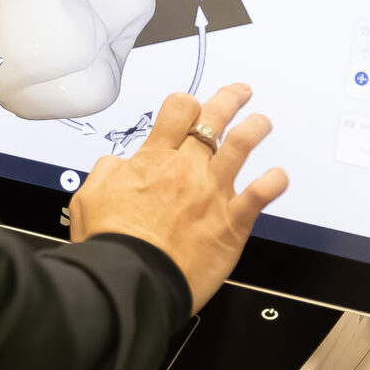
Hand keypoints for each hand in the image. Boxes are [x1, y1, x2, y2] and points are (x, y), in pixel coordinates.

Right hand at [68, 84, 287, 312]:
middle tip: (239, 93)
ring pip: (242, 145)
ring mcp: (213, 192)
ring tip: (261, 122)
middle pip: (214, 119)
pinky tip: (279, 176)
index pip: (178, 111)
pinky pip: (262, 193)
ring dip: (255, 128)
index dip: (185, 102)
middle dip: (228, 100)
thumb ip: (107, 170)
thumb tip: (118, 165)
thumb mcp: (90, 194)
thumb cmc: (111, 241)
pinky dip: (274, 181)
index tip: (189, 106)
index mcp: (154, 159)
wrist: (134, 277)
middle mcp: (187, 169)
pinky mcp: (232, 222)